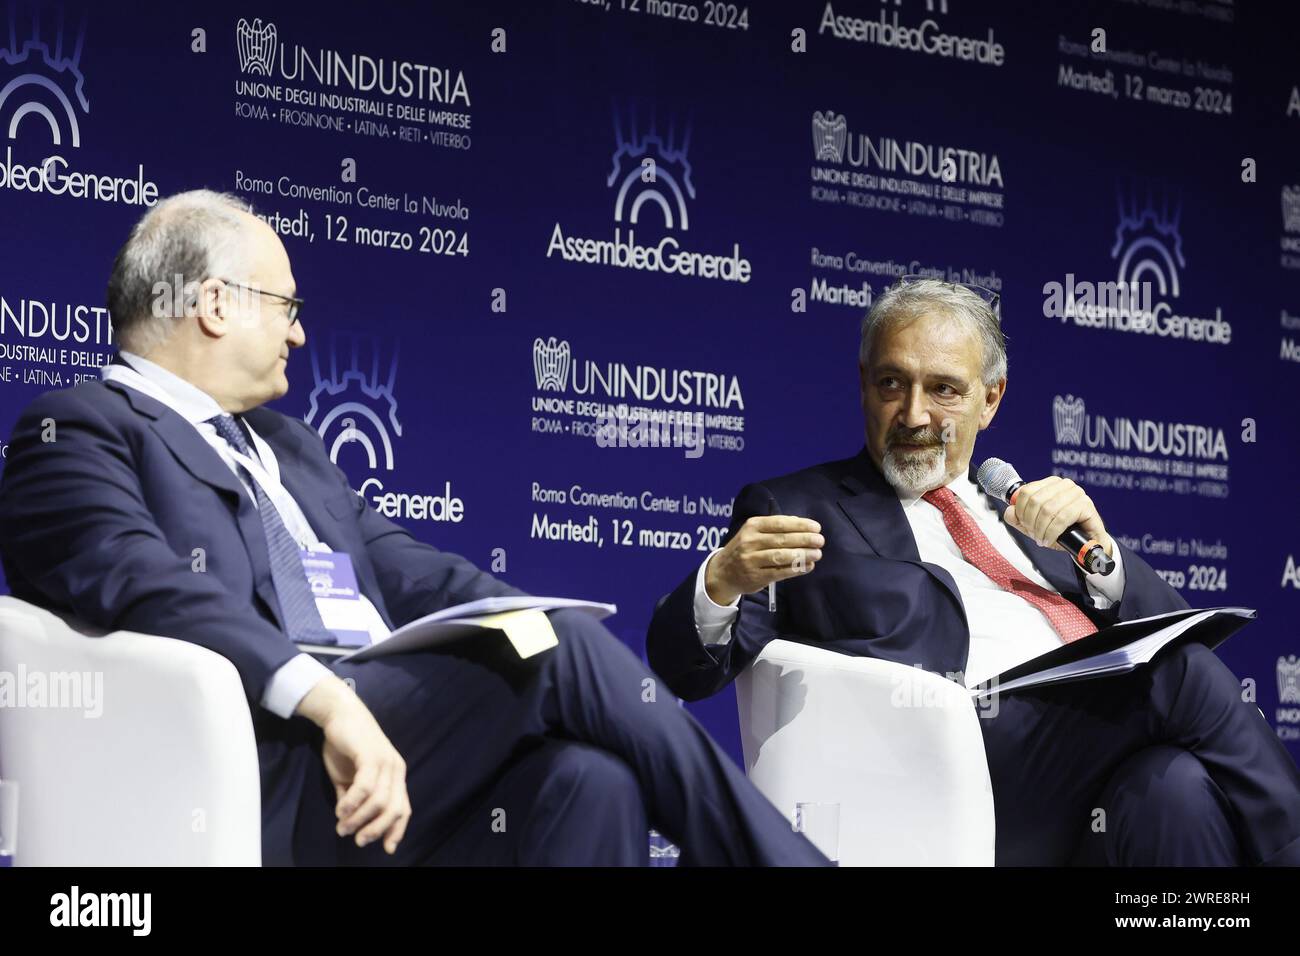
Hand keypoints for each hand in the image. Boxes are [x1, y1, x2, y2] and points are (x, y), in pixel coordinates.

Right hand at [296, 676, 410, 854]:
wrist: (339, 714)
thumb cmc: (346, 746)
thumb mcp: (349, 779)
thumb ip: (351, 799)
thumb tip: (348, 823)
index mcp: (395, 776)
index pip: (403, 808)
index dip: (397, 830)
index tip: (387, 849)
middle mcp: (396, 770)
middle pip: (394, 809)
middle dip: (376, 830)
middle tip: (358, 840)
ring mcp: (386, 762)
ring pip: (379, 801)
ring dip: (359, 819)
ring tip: (342, 827)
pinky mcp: (371, 755)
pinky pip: (365, 787)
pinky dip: (353, 803)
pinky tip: (341, 810)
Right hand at [705, 515, 823, 605]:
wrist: (722, 573)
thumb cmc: (744, 549)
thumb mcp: (753, 533)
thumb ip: (774, 528)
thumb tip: (800, 524)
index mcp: (752, 526)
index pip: (779, 523)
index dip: (800, 525)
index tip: (816, 527)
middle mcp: (750, 541)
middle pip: (782, 539)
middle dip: (804, 539)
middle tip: (820, 541)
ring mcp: (751, 560)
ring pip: (781, 556)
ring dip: (802, 554)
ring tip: (817, 554)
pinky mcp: (755, 577)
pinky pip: (779, 572)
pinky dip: (795, 569)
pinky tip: (808, 566)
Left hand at [1002, 476, 1113, 557]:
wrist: (1085, 545)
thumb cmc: (1061, 532)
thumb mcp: (1034, 526)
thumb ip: (1018, 519)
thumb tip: (1009, 511)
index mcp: (1050, 484)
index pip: (1026, 492)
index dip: (1020, 511)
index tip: (1024, 525)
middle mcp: (1064, 485)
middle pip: (1035, 501)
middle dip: (1031, 522)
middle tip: (1034, 535)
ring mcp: (1077, 493)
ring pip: (1048, 510)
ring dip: (1041, 529)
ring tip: (1042, 539)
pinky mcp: (1086, 505)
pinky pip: (1061, 518)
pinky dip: (1052, 532)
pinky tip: (1049, 540)